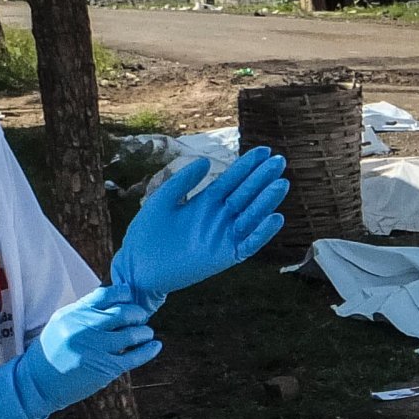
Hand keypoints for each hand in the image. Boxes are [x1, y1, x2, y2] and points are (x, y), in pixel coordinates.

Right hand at [14, 285, 158, 418]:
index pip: (106, 294)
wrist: (39, 382)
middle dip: (138, 314)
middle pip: (124, 312)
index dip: (124, 294)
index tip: (130, 298)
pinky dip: (149, 350)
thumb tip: (112, 297)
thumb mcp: (62, 322)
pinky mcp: (104, 368)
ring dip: (145, 332)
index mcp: (74, 313)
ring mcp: (95, 349)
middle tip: (142, 317)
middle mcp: (85, 328)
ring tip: (146, 333)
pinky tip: (155, 346)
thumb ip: (84, 310)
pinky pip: (135, 356)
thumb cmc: (53, 350)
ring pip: (133, 334)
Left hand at [112, 146, 289, 299]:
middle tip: (280, 161)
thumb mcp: (162, 200)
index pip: (233, 180)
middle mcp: (219, 217)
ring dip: (267, 201)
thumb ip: (183, 182)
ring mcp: (224, 237)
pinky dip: (262, 233)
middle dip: (263, 178)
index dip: (248, 166)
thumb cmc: (146, 234)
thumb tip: (205, 162)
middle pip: (246, 194)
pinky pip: (249, 244)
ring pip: (252, 216)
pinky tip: (275, 217)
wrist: (137, 267)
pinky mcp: (225, 257)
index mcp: (205, 202)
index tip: (264, 151)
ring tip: (281, 184)